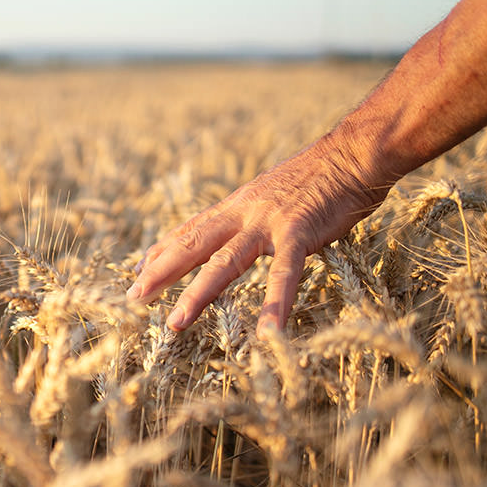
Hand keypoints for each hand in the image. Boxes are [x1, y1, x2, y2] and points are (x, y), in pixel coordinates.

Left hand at [127, 134, 388, 334]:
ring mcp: (268, 223)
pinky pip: (285, 273)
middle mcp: (243, 213)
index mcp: (236, 205)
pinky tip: (268, 333)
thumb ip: (249, 215)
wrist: (353, 153)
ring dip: (198, 294)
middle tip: (133, 299)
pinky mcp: (299, 233)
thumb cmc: (318, 177)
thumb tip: (231, 231)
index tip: (138, 271)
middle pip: (193, 244)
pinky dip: (276, 303)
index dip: (163, 251)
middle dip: (160, 272)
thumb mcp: (270, 194)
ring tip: (175, 324)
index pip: (191, 230)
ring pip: (224, 262)